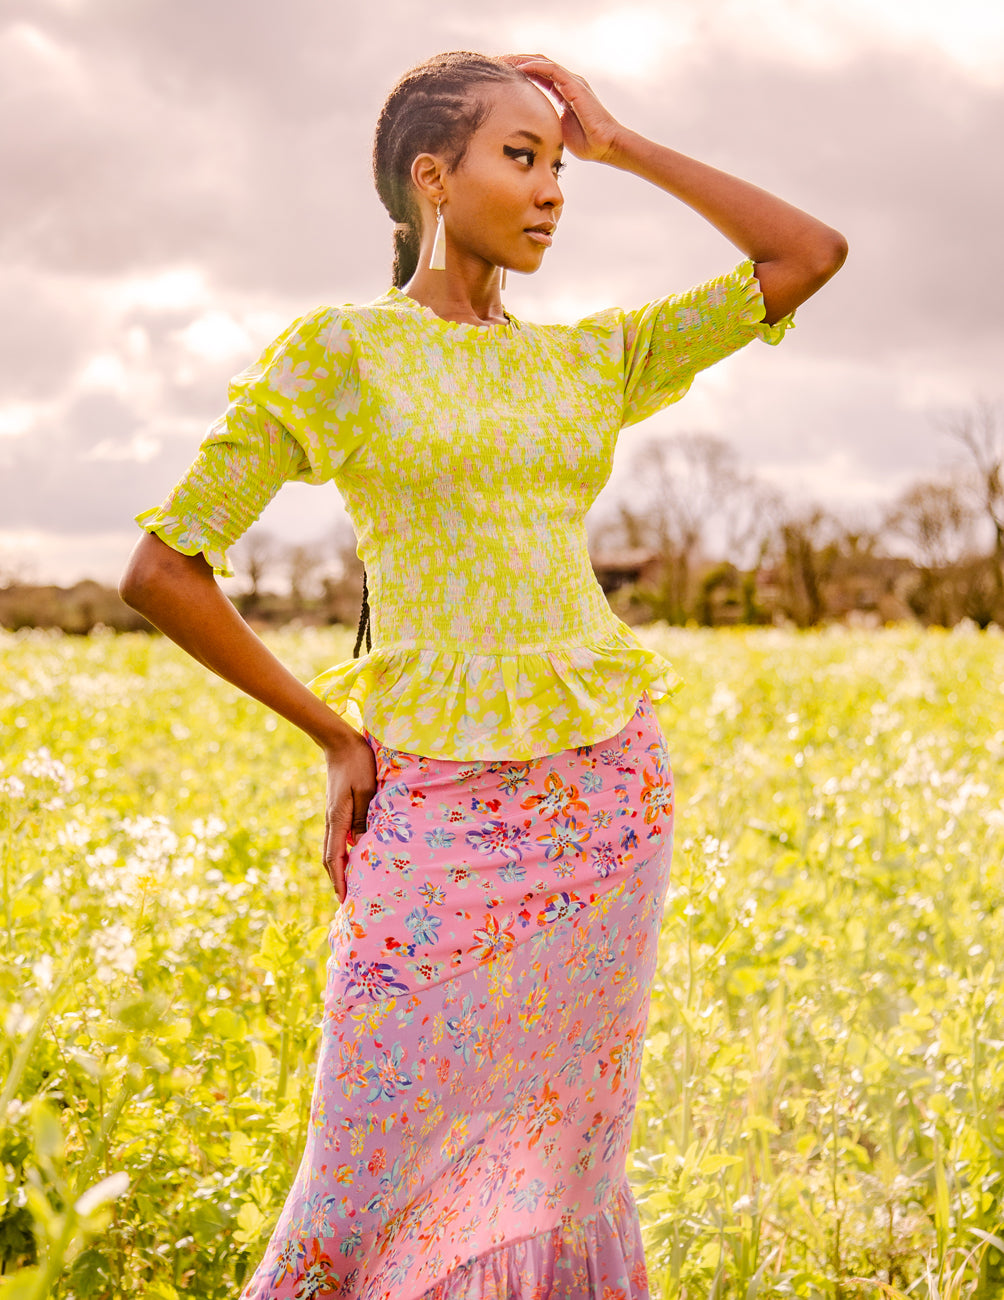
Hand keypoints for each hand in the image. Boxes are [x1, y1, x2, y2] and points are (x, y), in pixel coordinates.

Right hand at [322, 732, 376, 904]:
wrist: (341, 744)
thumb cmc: (358, 764)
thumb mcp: (367, 790)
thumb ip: (364, 817)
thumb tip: (361, 844)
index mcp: (338, 819)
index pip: (335, 857)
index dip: (339, 879)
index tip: (343, 899)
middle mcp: (332, 821)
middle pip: (330, 858)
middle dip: (337, 880)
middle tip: (346, 901)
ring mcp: (333, 816)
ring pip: (333, 849)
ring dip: (339, 869)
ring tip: (350, 886)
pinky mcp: (338, 810)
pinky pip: (339, 838)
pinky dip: (343, 854)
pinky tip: (355, 858)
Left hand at [499, 54, 624, 162]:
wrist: (606, 145)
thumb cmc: (587, 143)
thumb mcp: (559, 129)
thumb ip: (546, 122)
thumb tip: (529, 130)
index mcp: (563, 91)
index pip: (537, 74)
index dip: (518, 72)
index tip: (500, 75)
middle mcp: (567, 82)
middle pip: (537, 64)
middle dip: (516, 61)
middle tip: (496, 63)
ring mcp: (571, 82)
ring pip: (541, 62)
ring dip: (520, 60)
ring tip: (503, 61)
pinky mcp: (574, 85)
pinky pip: (550, 70)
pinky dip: (533, 67)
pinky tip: (518, 69)